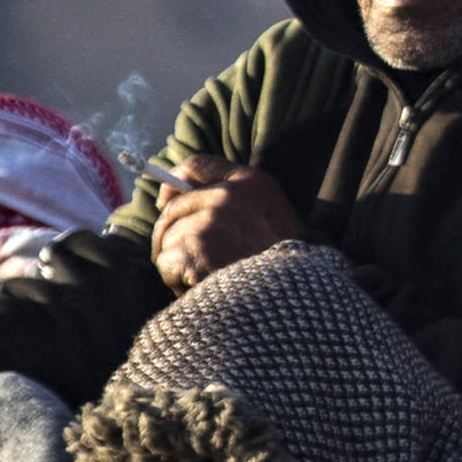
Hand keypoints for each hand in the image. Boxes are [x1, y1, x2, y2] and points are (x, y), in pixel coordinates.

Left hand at [151, 156, 301, 293]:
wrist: (296, 295)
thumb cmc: (283, 263)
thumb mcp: (272, 219)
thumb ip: (236, 202)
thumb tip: (175, 198)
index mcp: (252, 182)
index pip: (197, 165)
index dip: (173, 184)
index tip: (166, 201)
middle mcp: (230, 195)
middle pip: (174, 208)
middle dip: (173, 234)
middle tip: (186, 259)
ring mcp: (213, 221)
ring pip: (168, 238)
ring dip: (179, 262)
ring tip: (207, 278)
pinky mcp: (197, 250)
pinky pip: (167, 263)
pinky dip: (177, 281)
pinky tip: (202, 288)